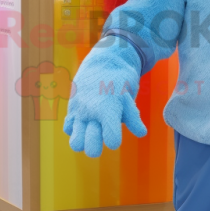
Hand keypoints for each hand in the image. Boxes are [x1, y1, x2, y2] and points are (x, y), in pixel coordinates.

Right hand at [63, 42, 146, 157]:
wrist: (101, 62)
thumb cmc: (118, 81)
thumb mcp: (128, 97)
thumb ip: (133, 118)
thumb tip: (141, 134)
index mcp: (107, 109)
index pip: (111, 140)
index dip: (114, 141)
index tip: (116, 135)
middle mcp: (90, 112)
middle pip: (90, 147)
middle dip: (97, 148)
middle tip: (101, 136)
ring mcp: (79, 112)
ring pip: (75, 143)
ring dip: (84, 142)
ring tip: (92, 133)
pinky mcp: (71, 110)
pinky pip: (67, 129)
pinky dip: (75, 130)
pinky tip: (85, 123)